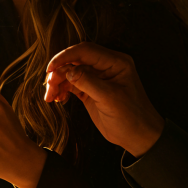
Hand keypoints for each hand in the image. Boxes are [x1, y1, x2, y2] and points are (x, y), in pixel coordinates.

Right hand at [42, 43, 165, 154]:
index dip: (65, 57)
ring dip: (58, 82)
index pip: (85, 51)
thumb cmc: (131, 117)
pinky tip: (58, 99)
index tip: (51, 68)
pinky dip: (62, 89)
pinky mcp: (90, 90)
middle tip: (49, 86)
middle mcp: (105, 66)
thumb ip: (88, 82)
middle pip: (75, 60)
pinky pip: (71, 84)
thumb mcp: (110, 99)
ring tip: (50, 97)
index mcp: (115, 62)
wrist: (138, 136)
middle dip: (59, 71)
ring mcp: (97, 78)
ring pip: (70, 72)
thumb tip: (67, 71)